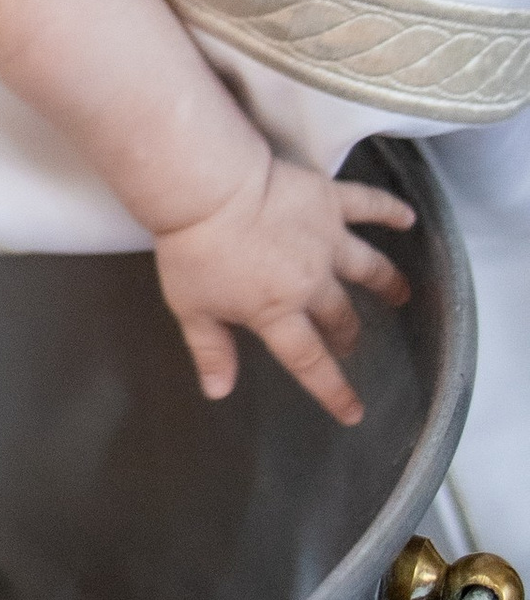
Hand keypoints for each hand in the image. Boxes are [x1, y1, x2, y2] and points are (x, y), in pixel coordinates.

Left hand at [153, 160, 414, 425]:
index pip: (309, 361)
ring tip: (400, 293)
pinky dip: (391, 211)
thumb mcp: (191, 308)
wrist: (207, 187)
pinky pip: (368, 206)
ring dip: (386, 282)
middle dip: (347, 334)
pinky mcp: (329, 201)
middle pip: (340, 316)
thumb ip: (211, 350)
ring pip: (368, 267)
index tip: (353, 412)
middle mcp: (312, 281)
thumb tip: (219, 391)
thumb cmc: (193, 247)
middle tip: (350, 342)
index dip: (332, 391)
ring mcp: (326, 239)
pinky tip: (408, 218)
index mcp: (277, 311)